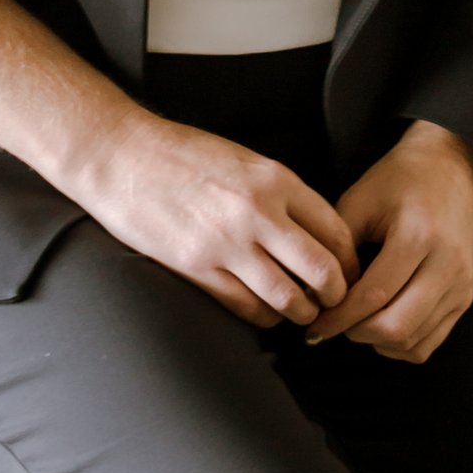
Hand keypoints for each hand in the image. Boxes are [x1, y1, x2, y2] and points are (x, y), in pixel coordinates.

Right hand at [90, 113, 359, 330]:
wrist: (122, 157)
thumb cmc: (181, 154)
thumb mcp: (244, 160)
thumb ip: (280, 193)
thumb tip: (312, 231)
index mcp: (275, 179)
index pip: (335, 230)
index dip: (350, 260)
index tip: (350, 273)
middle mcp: (258, 212)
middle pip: (321, 269)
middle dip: (335, 294)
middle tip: (334, 303)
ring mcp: (227, 243)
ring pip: (287, 297)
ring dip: (301, 313)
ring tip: (302, 314)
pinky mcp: (197, 268)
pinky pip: (246, 307)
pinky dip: (264, 318)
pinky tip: (266, 314)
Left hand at [303, 120, 472, 363]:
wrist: (451, 165)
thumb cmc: (399, 179)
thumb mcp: (359, 201)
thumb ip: (336, 250)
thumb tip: (313, 297)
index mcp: (419, 235)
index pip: (374, 296)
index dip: (338, 318)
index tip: (314, 325)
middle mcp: (447, 264)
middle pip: (396, 328)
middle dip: (355, 333)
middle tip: (333, 323)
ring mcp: (461, 284)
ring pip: (412, 342)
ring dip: (375, 341)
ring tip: (354, 321)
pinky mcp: (465, 297)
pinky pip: (429, 343)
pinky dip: (399, 345)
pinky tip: (380, 324)